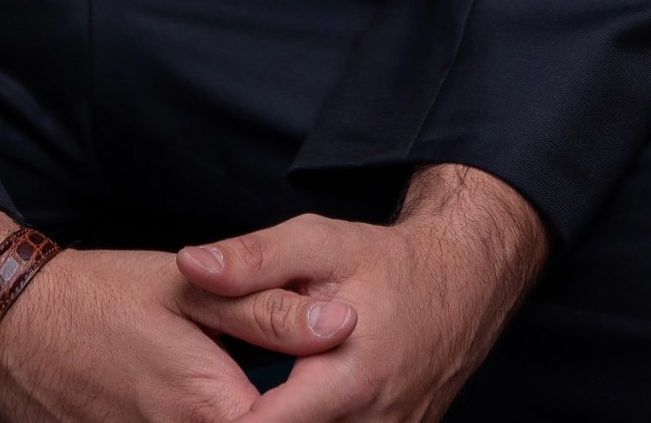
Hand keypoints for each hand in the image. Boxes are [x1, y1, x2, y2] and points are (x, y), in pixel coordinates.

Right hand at [0, 208, 356, 422]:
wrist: (12, 330)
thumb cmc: (98, 297)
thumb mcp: (187, 286)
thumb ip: (267, 307)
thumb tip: (341, 321)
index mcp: (212, 408)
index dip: (321, 405)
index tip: (342, 384)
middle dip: (290, 409)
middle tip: (293, 377)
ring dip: (252, 412)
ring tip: (237, 379)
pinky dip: (209, 418)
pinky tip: (212, 395)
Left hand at [175, 167, 549, 422]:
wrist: (460, 284)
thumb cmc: (383, 263)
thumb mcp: (315, 244)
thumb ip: (252, 260)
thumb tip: (190, 265)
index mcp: (346, 379)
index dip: (224, 415)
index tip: (206, 394)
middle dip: (250, 414)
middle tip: (232, 387)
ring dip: (285, 417)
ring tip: (258, 394)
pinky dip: (312, 419)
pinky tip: (296, 399)